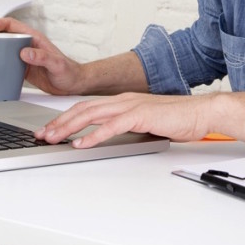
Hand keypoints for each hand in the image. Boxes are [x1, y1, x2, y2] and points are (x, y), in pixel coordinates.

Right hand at [0, 18, 81, 94]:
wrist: (73, 84)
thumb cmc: (69, 72)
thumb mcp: (56, 64)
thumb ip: (42, 57)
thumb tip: (24, 52)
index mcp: (34, 39)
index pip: (11, 25)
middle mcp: (28, 45)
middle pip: (4, 35)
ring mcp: (25, 57)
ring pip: (3, 49)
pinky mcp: (24, 68)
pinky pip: (7, 63)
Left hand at [36, 92, 212, 147]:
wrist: (201, 113)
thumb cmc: (178, 119)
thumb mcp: (145, 123)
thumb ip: (126, 127)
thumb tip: (109, 137)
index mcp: (123, 101)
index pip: (87, 108)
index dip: (66, 118)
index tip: (51, 130)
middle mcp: (123, 100)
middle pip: (83, 109)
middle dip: (59, 122)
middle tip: (42, 135)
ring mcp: (131, 106)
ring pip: (91, 115)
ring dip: (69, 128)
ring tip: (54, 138)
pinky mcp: (140, 116)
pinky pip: (111, 126)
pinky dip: (93, 135)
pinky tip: (81, 144)